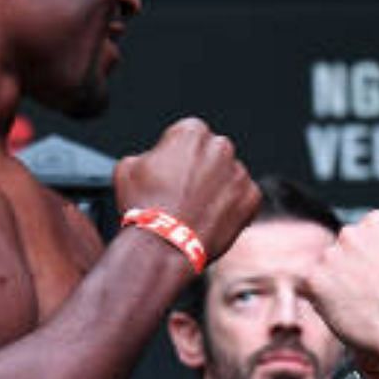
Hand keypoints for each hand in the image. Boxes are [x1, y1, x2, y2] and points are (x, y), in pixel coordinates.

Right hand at [113, 117, 260, 261]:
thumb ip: (146, 155)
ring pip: (228, 176)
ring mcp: (239, 172)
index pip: (186, 137)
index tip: (168, 175)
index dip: (174, 157)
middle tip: (182, 194)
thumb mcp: (127, 168)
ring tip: (194, 212)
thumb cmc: (143, 206)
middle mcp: (221, 146)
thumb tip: (153, 160)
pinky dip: (230, 208)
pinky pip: (243, 198)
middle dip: (200, 170)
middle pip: (211, 154)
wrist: (162, 246)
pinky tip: (209, 220)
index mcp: (191, 131)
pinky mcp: (252, 198)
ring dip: (216, 189)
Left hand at [303, 211, 378, 357]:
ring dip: (334, 283)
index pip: (366, 234)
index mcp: (378, 222)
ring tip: (355, 304)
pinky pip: (309, 288)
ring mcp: (329, 256)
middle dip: (350, 266)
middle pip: (343, 249)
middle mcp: (349, 233)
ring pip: (325, 268)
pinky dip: (321, 299)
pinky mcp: (313, 279)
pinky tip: (340, 310)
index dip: (372, 255)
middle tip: (365, 290)